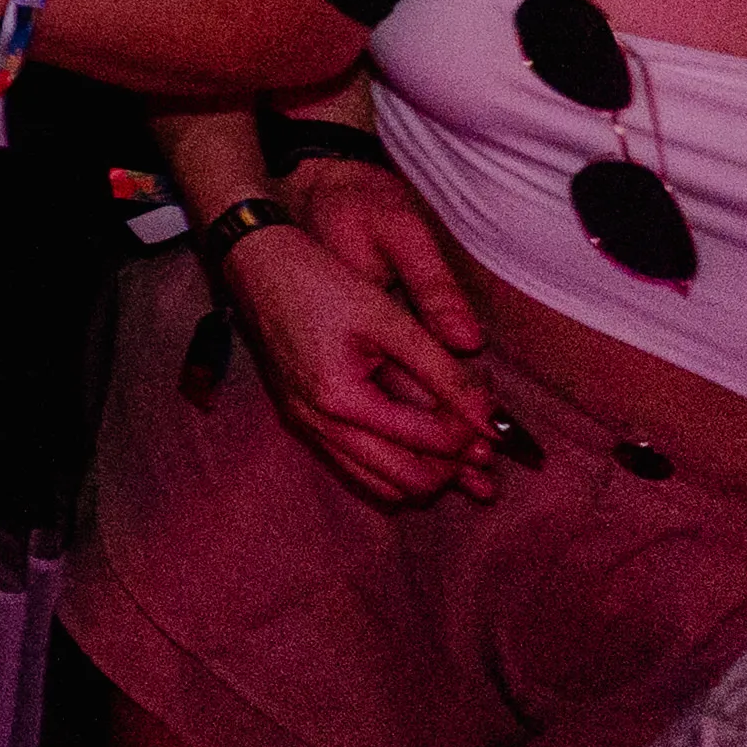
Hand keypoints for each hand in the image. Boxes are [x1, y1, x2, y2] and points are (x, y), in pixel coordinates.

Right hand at [212, 159, 506, 508]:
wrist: (253, 261)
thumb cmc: (318, 279)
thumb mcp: (389, 318)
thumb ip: (445, 372)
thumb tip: (494, 421)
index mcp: (340, 399)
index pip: (429, 443)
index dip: (470, 429)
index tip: (487, 402)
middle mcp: (318, 425)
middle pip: (407, 482)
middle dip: (452, 465)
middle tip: (475, 433)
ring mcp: (306, 426)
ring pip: (381, 485)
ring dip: (422, 471)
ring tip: (451, 439)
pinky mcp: (301, 419)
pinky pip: (355, 466)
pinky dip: (391, 462)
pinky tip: (412, 434)